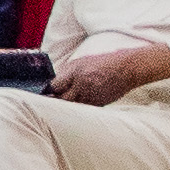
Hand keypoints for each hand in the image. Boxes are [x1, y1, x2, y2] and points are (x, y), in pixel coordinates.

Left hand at [49, 35, 169, 105]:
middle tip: (48, 103)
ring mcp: (90, 96)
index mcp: (75, 72)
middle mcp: (81, 85)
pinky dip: (78, 108)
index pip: (54, 86)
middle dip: (54, 101)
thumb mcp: (82, 62)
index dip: (48, 91)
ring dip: (65, 106)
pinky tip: (76, 106)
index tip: (42, 93)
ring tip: (60, 106)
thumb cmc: (104, 62)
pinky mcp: (98, 104)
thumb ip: (67, 73)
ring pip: (71, 106)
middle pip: (60, 100)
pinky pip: (83, 108)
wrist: (127, 69)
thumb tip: (54, 83)